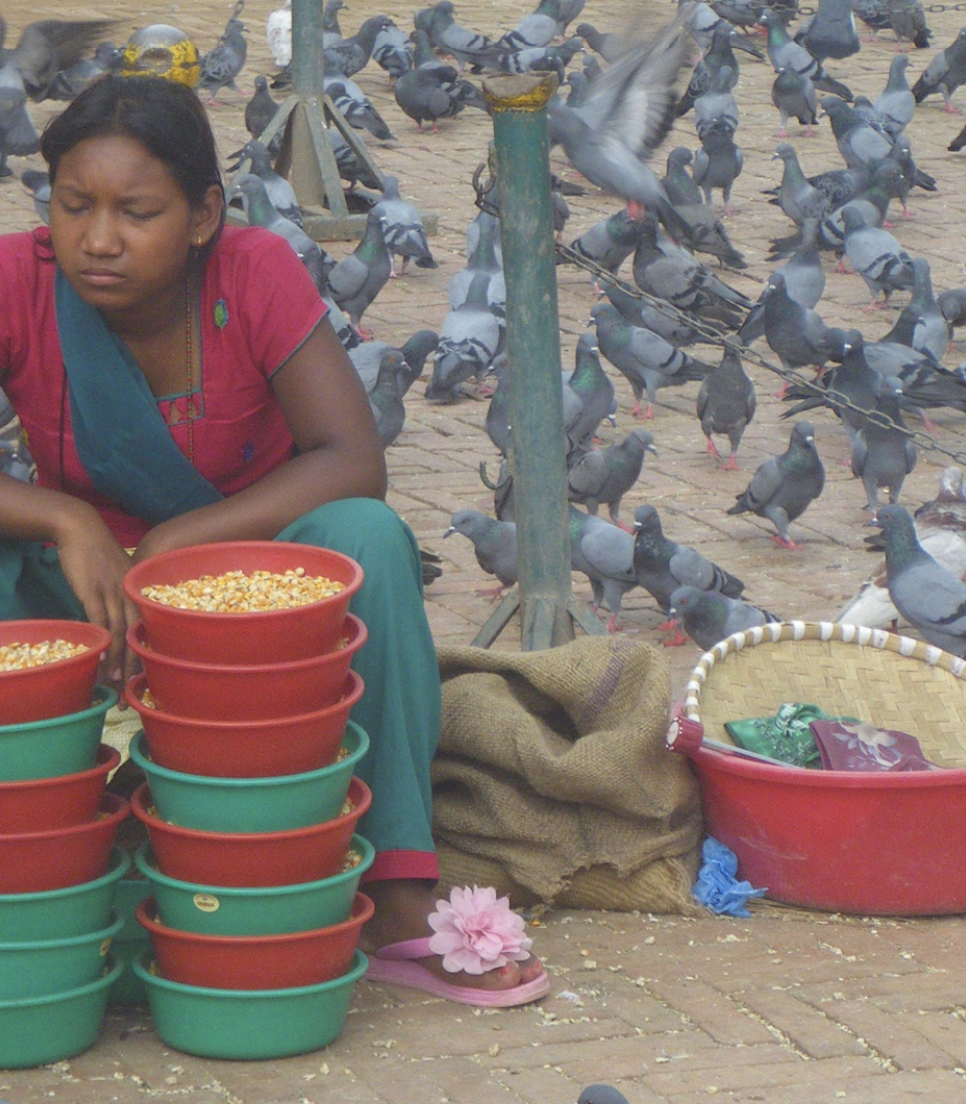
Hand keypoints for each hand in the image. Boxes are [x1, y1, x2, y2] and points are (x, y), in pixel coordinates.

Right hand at [53, 504, 137, 693]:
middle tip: (136, 691)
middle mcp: (131, 594)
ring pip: (120, 634)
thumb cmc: (100, 552)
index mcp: (141, 590)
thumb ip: (126, 597)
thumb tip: (124, 621)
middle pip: (138, 636)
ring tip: (117, 684)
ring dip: (118, 661)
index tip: (152, 676)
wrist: (80, 528)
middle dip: (137, 666)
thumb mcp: (121, 574)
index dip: (152, 653)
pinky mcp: (92, 592)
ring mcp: (113, 593)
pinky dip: (102, 642)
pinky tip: (101, 660)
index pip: (152, 627)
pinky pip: (99, 622)